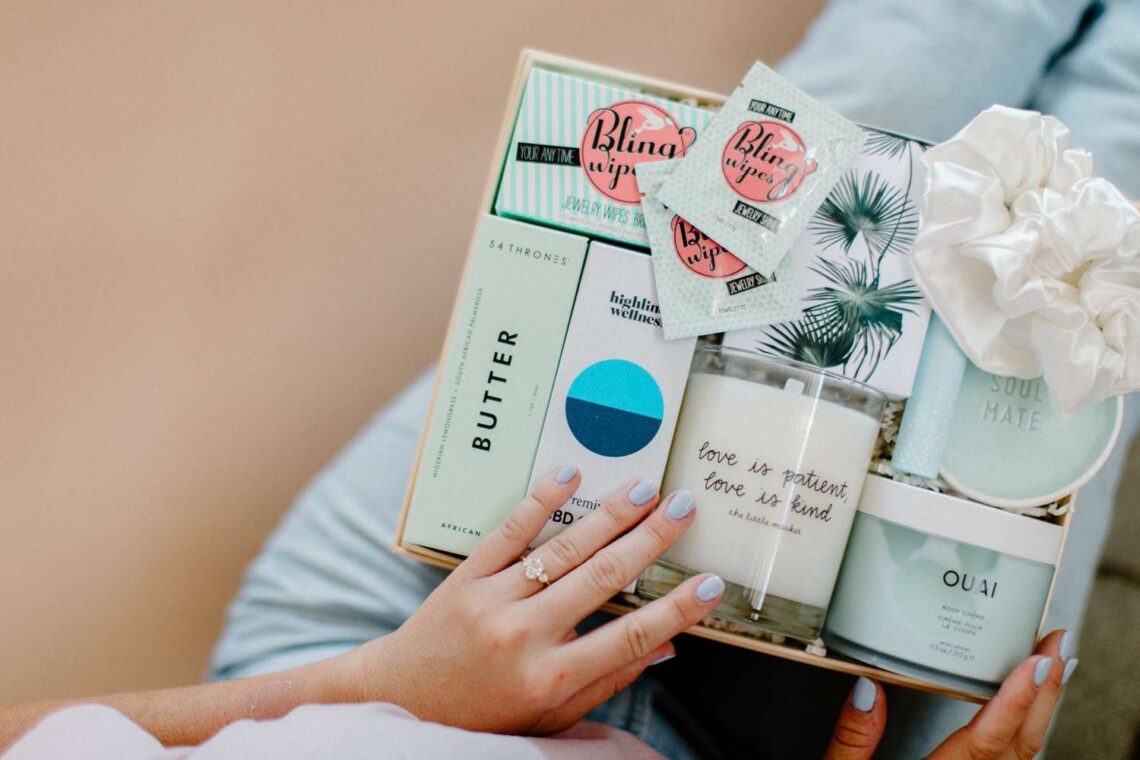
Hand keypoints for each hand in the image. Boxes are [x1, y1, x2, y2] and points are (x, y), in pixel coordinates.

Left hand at [342, 466, 723, 734]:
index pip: (628, 638)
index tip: (710, 584)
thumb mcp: (550, 714)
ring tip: (645, 489)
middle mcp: (523, 637)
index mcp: (550, 678)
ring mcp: (492, 601)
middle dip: (649, 541)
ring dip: (608, 515)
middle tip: (685, 508)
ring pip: (561, 550)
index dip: (674, 611)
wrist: (403, 697)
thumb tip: (665, 648)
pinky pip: (508, 533)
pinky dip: (540, 501)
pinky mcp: (466, 577)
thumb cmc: (484, 712)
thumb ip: (607, 681)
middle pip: (601, 580)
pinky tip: (570, 475)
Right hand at [824, 629, 1076, 758]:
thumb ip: (852, 741)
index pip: (985, 742)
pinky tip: (1025, 724)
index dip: (1015, 699)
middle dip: (1044, 697)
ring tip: (1049, 676)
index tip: (1035, 663)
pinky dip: (1024, 744)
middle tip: (1056, 650)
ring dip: (1040, 717)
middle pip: (1020, 751)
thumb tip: (867, 690)